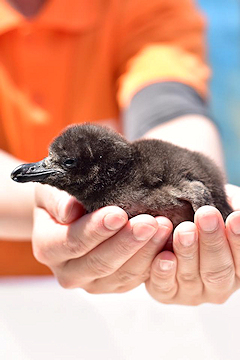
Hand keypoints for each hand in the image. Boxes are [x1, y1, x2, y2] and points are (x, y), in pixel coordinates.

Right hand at [32, 184, 171, 292]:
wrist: (67, 215)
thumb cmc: (60, 198)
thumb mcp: (50, 191)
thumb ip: (57, 200)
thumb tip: (70, 210)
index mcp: (47, 247)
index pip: (73, 241)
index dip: (96, 229)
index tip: (119, 213)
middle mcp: (67, 272)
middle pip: (100, 263)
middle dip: (127, 242)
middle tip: (150, 222)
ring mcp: (91, 282)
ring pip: (122, 275)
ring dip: (145, 252)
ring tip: (164, 227)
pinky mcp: (113, 284)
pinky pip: (135, 279)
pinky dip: (152, 262)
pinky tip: (167, 243)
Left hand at [146, 184, 239, 304]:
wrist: (170, 224)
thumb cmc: (199, 216)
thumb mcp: (221, 210)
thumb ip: (231, 207)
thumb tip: (238, 208)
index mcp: (236, 269)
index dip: (238, 239)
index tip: (235, 216)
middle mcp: (217, 286)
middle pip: (218, 270)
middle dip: (212, 242)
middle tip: (206, 216)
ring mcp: (190, 293)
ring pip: (190, 276)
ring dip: (187, 252)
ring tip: (184, 230)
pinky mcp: (164, 293)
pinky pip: (162, 285)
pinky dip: (162, 271)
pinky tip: (163, 256)